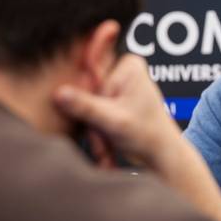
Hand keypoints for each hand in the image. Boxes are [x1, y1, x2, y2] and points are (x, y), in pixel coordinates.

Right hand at [54, 54, 178, 167]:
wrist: (160, 154)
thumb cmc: (149, 135)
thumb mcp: (114, 121)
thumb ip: (86, 107)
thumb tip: (59, 94)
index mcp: (130, 65)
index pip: (91, 77)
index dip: (89, 101)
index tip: (99, 117)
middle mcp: (123, 70)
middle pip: (87, 91)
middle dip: (92, 119)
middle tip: (103, 136)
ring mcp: (115, 85)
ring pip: (86, 105)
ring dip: (93, 128)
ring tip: (107, 143)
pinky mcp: (110, 100)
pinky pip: (89, 112)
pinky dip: (96, 129)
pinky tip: (105, 142)